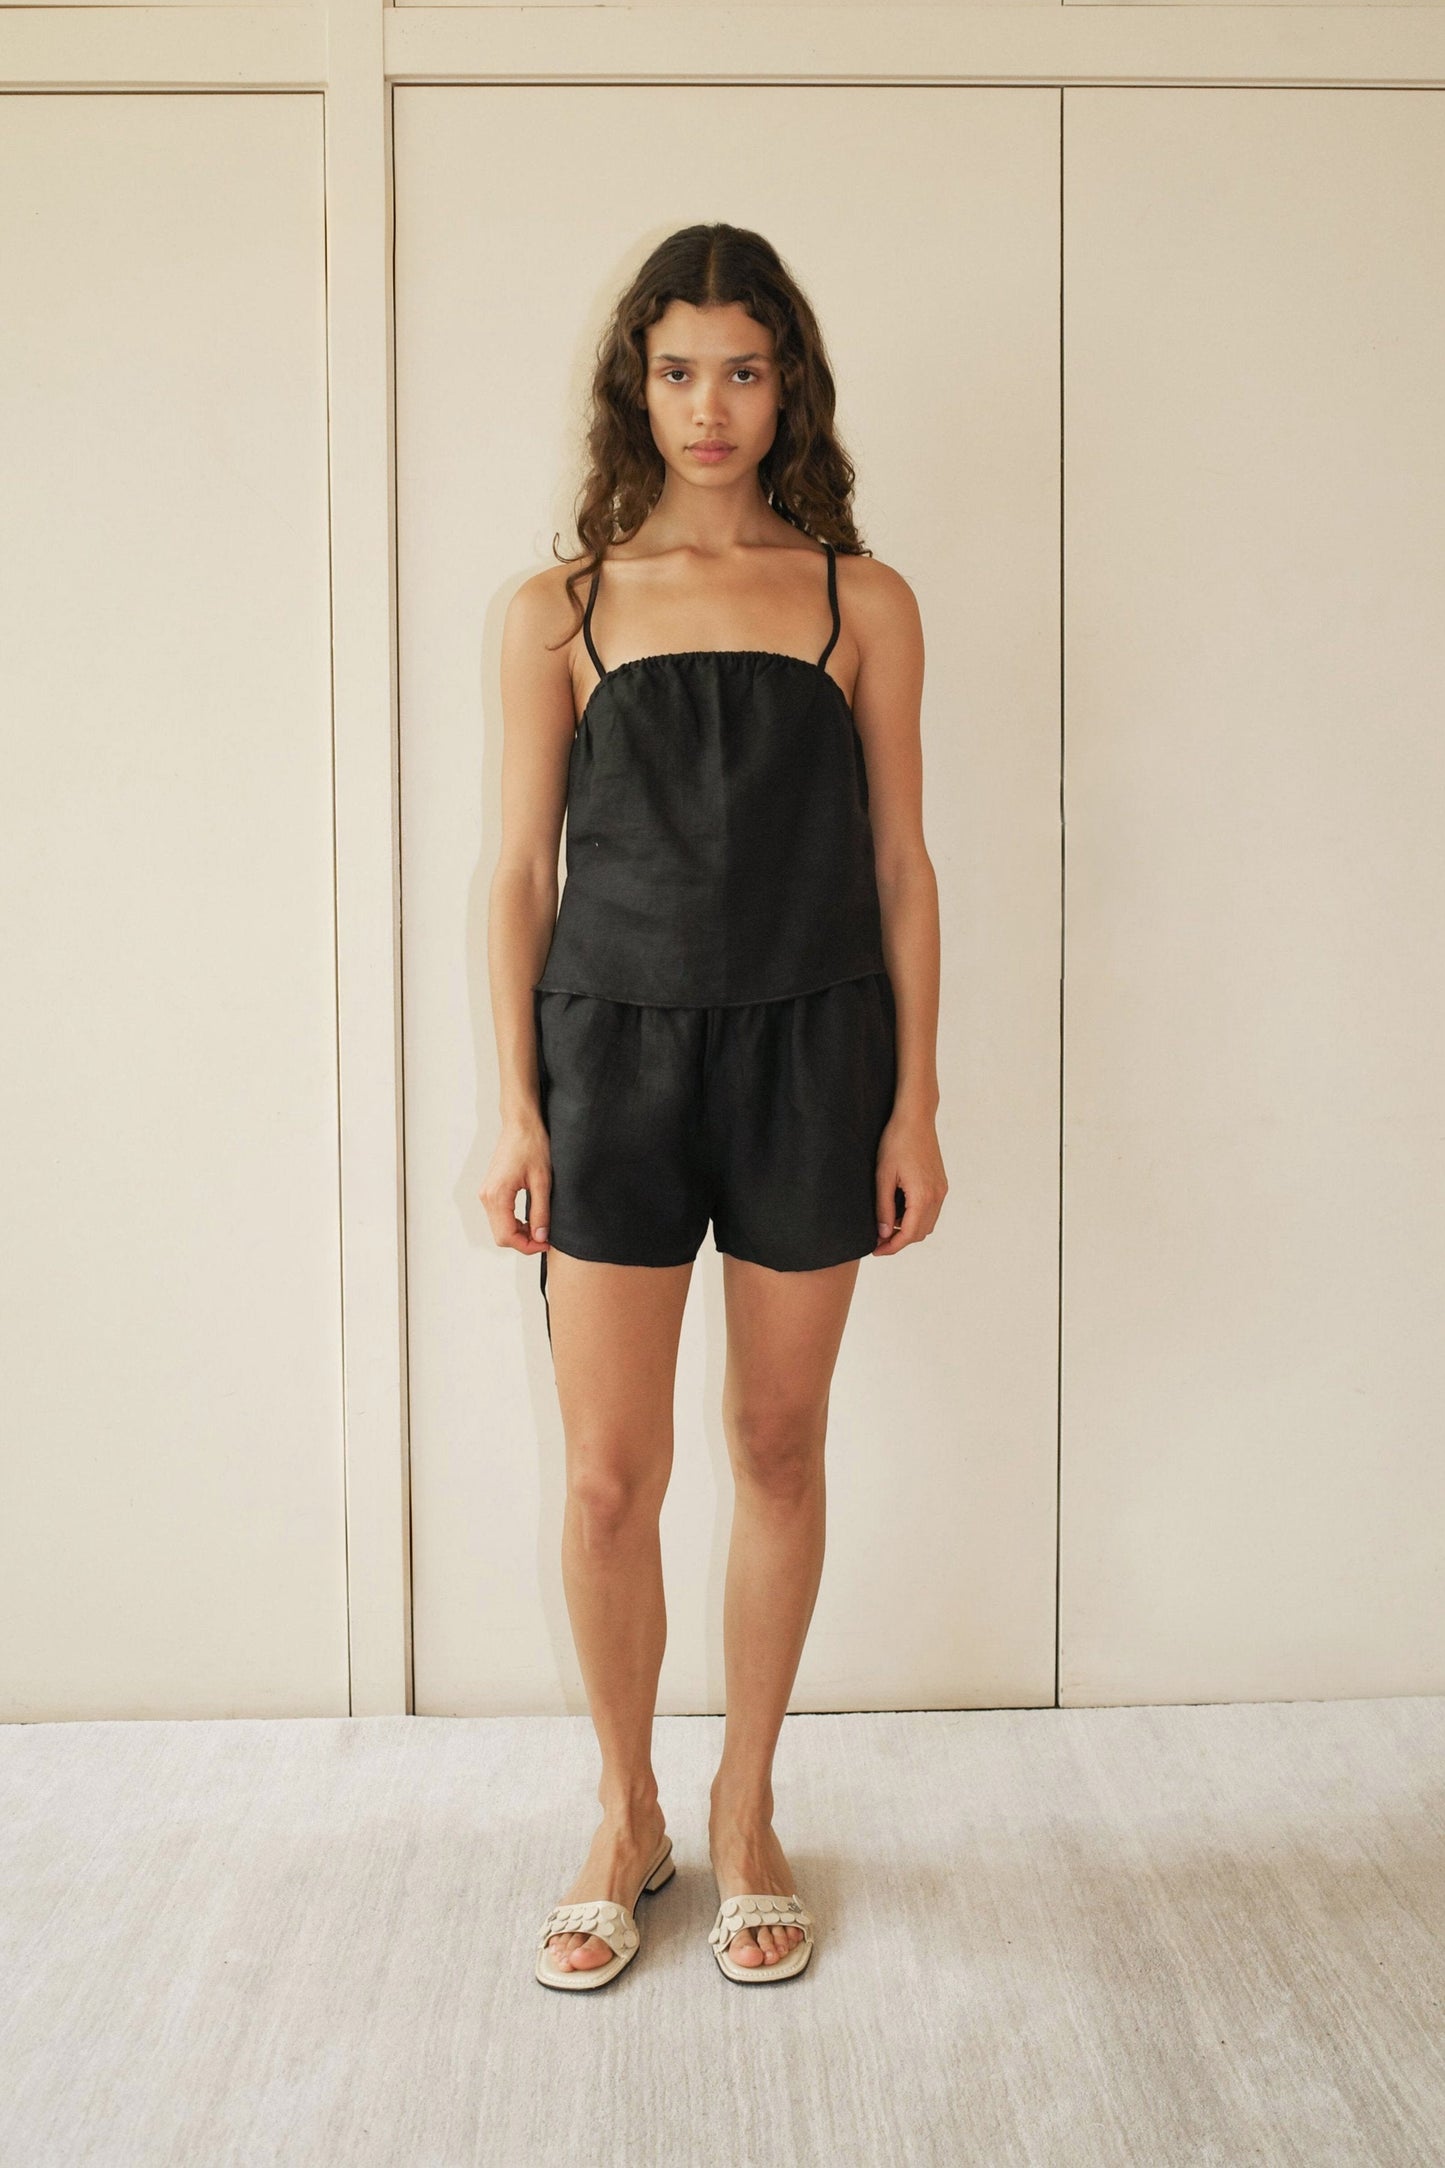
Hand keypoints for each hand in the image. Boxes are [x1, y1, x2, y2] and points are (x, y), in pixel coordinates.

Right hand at [479, 1118, 551, 1255]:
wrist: (521, 1123)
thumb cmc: (532, 1145)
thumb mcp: (543, 1181)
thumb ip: (541, 1212)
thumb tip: (540, 1237)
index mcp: (497, 1195)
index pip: (507, 1236)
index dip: (528, 1246)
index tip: (546, 1243)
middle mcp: (486, 1196)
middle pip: (501, 1236)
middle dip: (523, 1242)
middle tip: (545, 1237)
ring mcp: (486, 1193)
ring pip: (499, 1228)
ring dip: (519, 1233)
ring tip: (540, 1226)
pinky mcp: (490, 1190)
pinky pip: (498, 1216)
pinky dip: (513, 1223)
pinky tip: (530, 1218)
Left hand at [873, 1111, 946, 1254]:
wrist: (915, 1118)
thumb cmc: (896, 1142)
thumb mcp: (883, 1176)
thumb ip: (884, 1208)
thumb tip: (884, 1234)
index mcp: (923, 1196)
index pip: (909, 1234)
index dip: (892, 1246)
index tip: (876, 1250)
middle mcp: (937, 1196)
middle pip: (920, 1233)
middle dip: (900, 1241)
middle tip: (878, 1240)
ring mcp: (942, 1190)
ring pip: (927, 1223)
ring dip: (908, 1230)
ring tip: (886, 1226)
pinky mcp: (941, 1184)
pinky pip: (931, 1210)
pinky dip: (916, 1217)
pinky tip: (898, 1211)